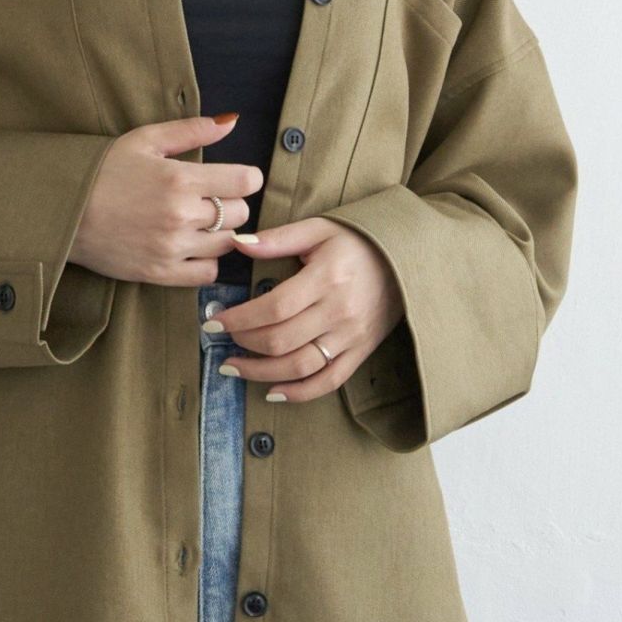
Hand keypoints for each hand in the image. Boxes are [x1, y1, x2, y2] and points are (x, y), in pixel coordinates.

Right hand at [69, 114, 262, 284]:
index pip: (245, 182)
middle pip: (239, 214)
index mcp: (181, 179)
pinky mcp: (161, 273)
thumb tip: (230, 121)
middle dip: (230, 204)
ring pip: (227, 245)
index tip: (235, 179)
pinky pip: (207, 274)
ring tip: (197, 223)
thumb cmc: (102, 172)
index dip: (246, 178)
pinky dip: (206, 262)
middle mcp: (181, 216)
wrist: (64, 213)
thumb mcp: (144, 140)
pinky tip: (191, 248)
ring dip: (219, 233)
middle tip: (208, 200)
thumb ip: (190, 130)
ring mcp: (172, 248)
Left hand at [208, 217, 405, 402]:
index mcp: (326, 278)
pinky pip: (328, 381)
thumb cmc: (357, 242)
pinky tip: (272, 392)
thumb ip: (277, 239)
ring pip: (300, 366)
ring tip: (233, 367)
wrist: (406, 260)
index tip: (214, 321)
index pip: (274, 307)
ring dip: (260, 373)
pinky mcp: (361, 352)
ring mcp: (352, 336)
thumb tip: (236, 244)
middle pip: (282, 340)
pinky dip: (298, 392)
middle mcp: (340, 311)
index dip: (239, 319)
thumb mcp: (318, 229)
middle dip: (244, 343)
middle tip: (223, 339)